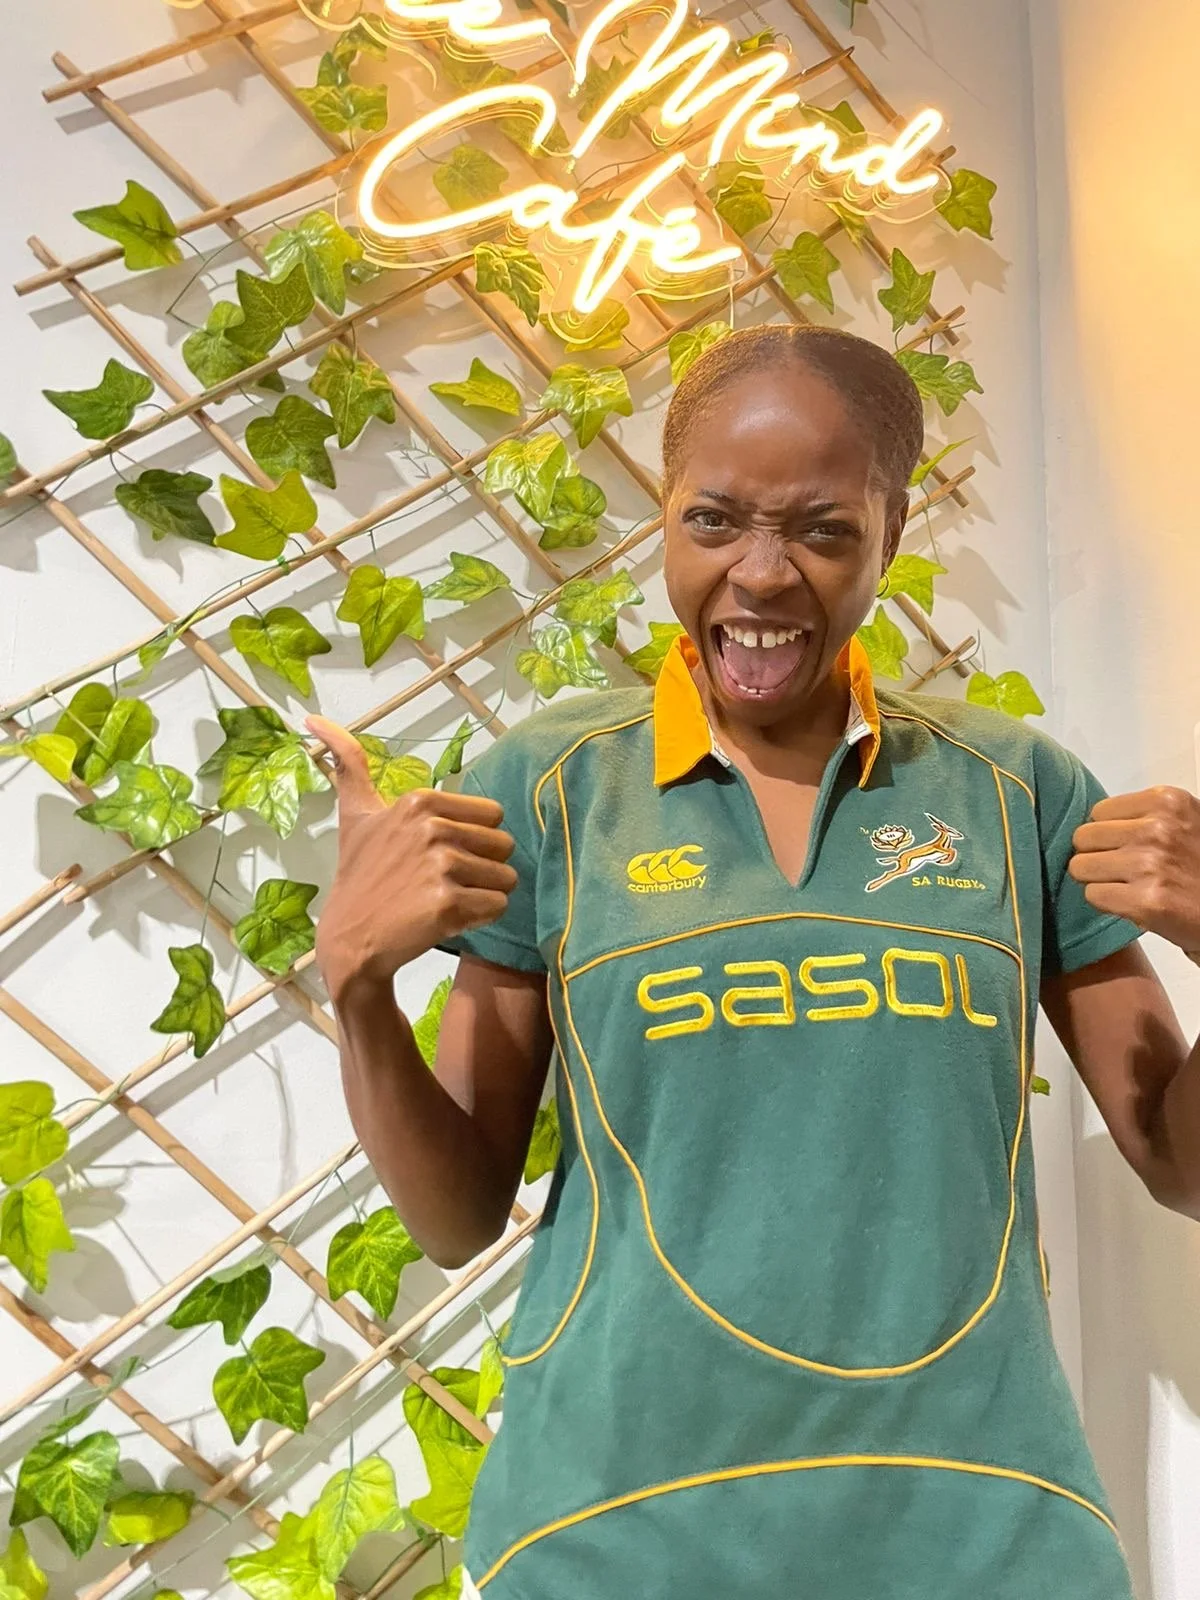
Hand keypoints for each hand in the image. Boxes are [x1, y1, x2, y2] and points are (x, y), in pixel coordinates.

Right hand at [304, 715, 518, 998]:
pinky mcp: (448, 903)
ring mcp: (440, 866)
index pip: (492, 815)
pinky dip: (481, 917)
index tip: (438, 856)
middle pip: (504, 845)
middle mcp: (431, 828)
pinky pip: (498, 905)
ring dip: (483, 894)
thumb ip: (348, 766)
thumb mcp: (355, 815)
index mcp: (418, 801)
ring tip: (445, 900)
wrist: (350, 940)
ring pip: (506, 878)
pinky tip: (448, 919)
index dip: (474, 840)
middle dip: (483, 867)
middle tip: (444, 882)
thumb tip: (315, 717)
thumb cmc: (360, 876)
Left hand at [1068, 786, 1199, 950]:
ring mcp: (1150, 864)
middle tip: (1119, 869)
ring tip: (1125, 886)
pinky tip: (1130, 903)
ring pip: (1080, 867)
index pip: (1098, 812)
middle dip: (1095, 855)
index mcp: (1167, 802)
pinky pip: (1093, 895)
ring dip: (1098, 880)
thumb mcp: (1184, 822)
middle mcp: (1158, 828)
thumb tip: (1091, 823)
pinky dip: (1107, 903)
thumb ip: (1143, 816)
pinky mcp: (1146, 901)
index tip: (1124, 847)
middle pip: (1083, 837)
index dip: (1106, 833)